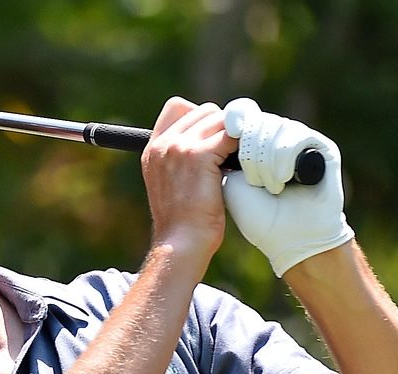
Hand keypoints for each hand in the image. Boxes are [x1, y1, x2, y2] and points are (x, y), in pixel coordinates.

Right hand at [141, 98, 236, 260]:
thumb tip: (215, 143)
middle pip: (204, 111)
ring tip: (239, 159)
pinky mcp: (199, 154)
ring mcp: (179, 147)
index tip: (214, 140)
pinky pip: (231, 134)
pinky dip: (242, 145)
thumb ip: (182, 161)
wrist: (181, 243)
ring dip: (234, 136)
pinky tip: (244, 163)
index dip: (201, 118)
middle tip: (232, 153)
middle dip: (222, 128)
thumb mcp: (173, 186)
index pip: (177, 107)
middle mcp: (162, 144)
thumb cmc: (184, 223)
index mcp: (153, 150)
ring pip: (219, 119)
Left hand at [221, 98, 354, 276]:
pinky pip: (297, 136)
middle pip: (258, 119)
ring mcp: (302, 141)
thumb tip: (214, 120)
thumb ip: (221, 150)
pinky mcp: (323, 148)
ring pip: (276, 127)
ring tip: (269, 187)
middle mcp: (279, 138)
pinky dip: (285, 158)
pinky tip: (283, 180)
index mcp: (256, 144)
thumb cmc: (258, 216)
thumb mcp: (229, 179)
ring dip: (266, 160)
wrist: (290, 239)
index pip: (243, 116)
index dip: (234, 122)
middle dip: (250, 149)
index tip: (227, 136)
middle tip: (252, 180)